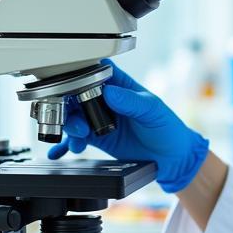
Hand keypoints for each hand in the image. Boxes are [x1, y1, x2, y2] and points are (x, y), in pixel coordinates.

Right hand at [47, 60, 208, 192]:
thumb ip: (132, 101)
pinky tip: (60, 150)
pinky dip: (66, 143)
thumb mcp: (153, 111)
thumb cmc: (169, 129)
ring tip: (79, 138)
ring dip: (70, 126)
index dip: (79, 75)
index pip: (95, 72)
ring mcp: (100, 120)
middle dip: (70, 107)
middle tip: (77, 123)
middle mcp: (107, 100)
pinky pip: (77, 138)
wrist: (173, 160)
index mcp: (121, 86)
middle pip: (76, 95)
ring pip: (74, 117)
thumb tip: (110, 91)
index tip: (70, 85)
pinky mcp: (98, 139)